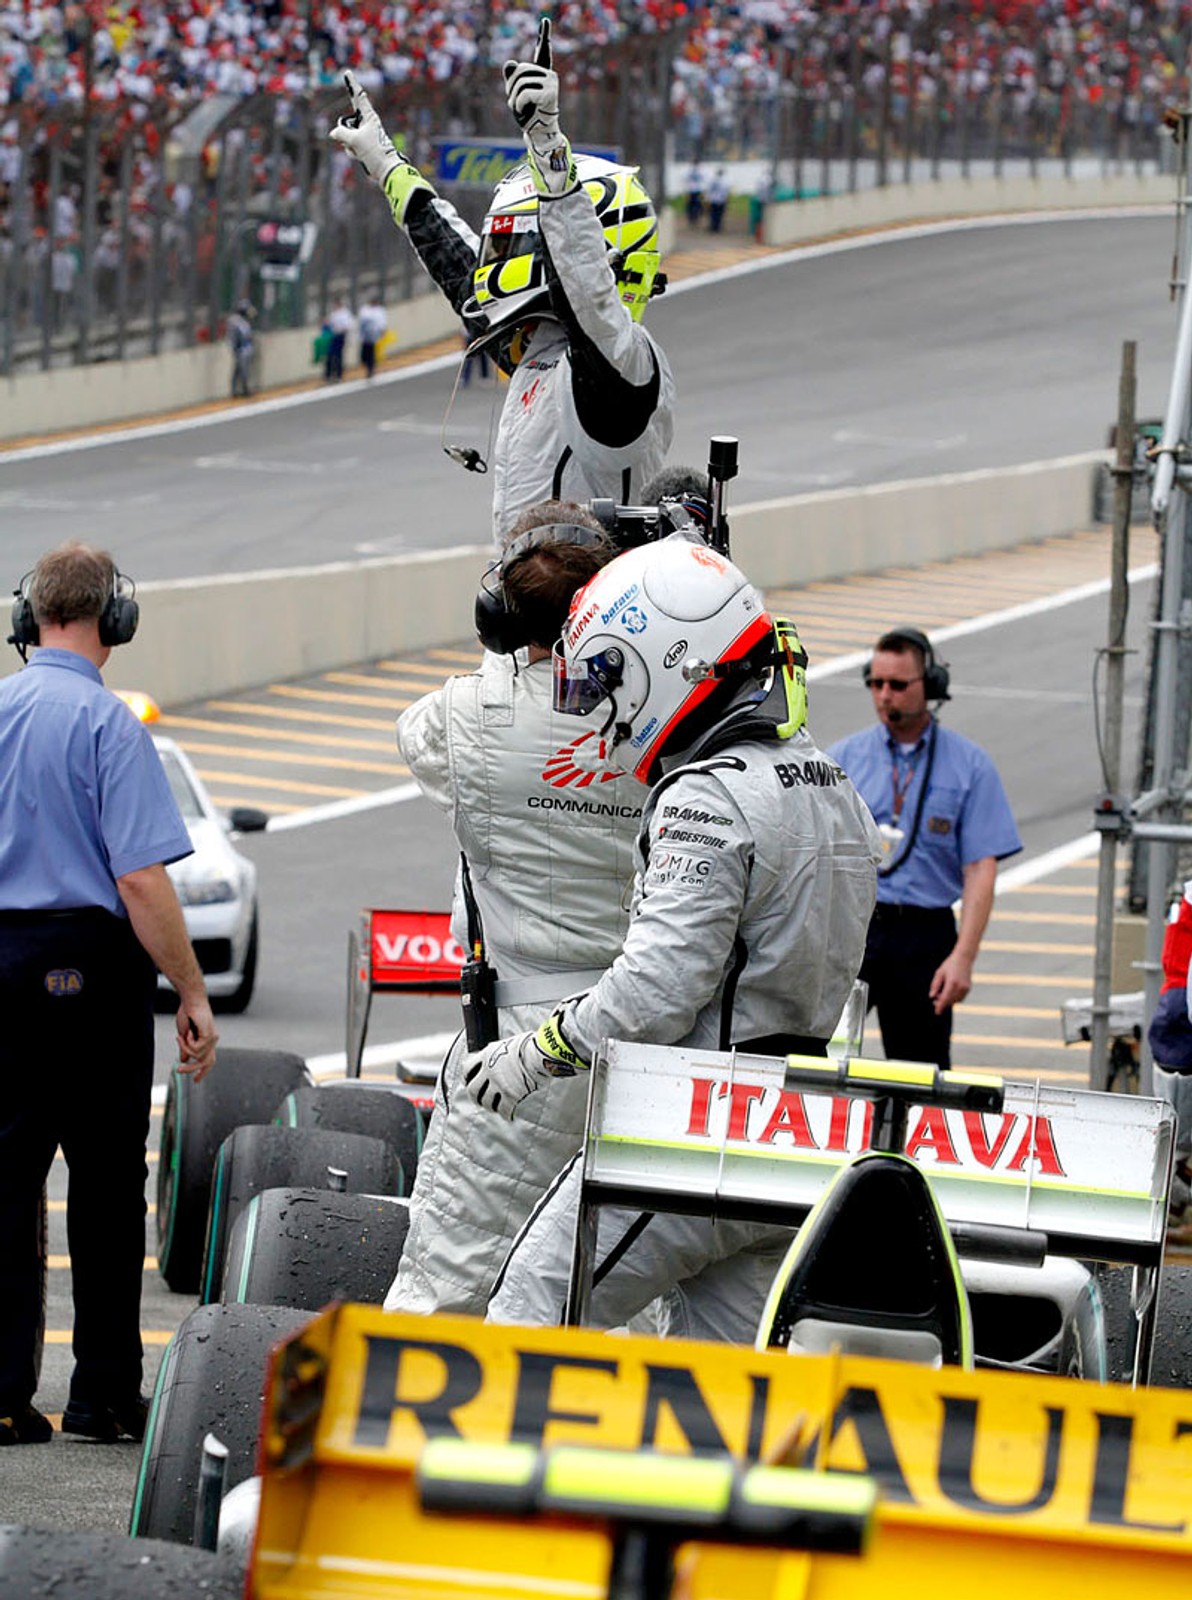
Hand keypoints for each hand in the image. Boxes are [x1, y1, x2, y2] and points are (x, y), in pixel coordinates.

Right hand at [176, 1000, 217, 1081]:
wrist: (191, 1000)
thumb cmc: (187, 1013)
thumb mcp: (184, 1034)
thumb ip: (185, 1048)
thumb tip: (184, 1060)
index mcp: (208, 1040)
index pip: (209, 1060)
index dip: (204, 1071)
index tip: (196, 1081)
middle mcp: (213, 1040)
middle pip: (207, 1062)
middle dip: (193, 1069)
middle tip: (178, 1070)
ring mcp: (213, 1038)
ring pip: (198, 1055)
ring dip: (185, 1048)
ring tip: (180, 1036)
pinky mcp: (211, 1035)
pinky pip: (197, 1048)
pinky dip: (188, 1042)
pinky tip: (188, 1032)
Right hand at [329, 70, 401, 186]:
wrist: (386, 171)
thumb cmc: (374, 152)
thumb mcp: (355, 140)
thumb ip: (341, 133)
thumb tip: (333, 133)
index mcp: (369, 117)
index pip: (358, 97)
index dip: (352, 84)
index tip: (348, 72)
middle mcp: (367, 124)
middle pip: (347, 122)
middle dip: (346, 133)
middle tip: (355, 142)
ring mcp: (364, 136)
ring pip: (347, 137)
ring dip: (350, 146)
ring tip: (362, 152)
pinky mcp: (363, 147)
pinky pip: (350, 147)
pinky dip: (353, 153)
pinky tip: (362, 157)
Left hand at [464, 1013, 585, 1120]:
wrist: (540, 1054)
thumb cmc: (528, 1045)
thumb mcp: (506, 1043)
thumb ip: (496, 1051)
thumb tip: (495, 1054)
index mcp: (487, 1057)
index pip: (467, 1068)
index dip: (467, 1076)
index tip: (468, 1080)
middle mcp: (490, 1072)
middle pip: (473, 1090)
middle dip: (475, 1096)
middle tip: (478, 1099)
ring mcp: (499, 1085)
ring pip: (486, 1102)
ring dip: (489, 1106)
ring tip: (494, 1107)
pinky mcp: (511, 1096)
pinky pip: (503, 1110)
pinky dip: (505, 1114)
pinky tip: (508, 1115)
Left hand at [504, 19, 574, 195]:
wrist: (538, 134)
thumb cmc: (528, 115)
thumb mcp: (514, 94)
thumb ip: (511, 78)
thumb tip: (509, 64)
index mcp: (541, 73)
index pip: (543, 52)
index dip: (544, 35)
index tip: (545, 20)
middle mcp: (549, 75)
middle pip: (519, 70)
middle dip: (511, 87)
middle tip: (515, 102)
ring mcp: (551, 84)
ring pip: (520, 82)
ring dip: (513, 98)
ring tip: (520, 109)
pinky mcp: (549, 94)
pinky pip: (524, 93)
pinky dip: (518, 104)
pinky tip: (523, 111)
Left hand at [929, 950, 973, 1014]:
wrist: (964, 958)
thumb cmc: (949, 965)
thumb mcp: (939, 973)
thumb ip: (935, 985)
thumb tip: (932, 996)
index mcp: (952, 982)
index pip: (945, 998)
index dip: (940, 1006)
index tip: (937, 1012)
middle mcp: (960, 987)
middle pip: (950, 1001)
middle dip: (943, 1003)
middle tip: (935, 1000)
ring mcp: (965, 988)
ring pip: (956, 1001)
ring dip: (948, 1001)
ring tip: (941, 995)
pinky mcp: (968, 988)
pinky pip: (960, 998)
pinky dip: (954, 999)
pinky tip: (949, 993)